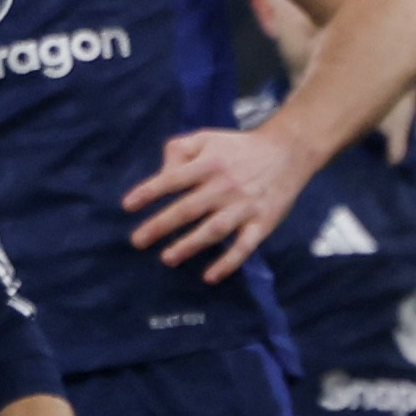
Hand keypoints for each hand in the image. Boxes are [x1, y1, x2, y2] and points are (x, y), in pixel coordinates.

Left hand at [122, 120, 312, 281]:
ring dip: (190, 245)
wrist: (287, 152)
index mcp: (209, 164)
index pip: (174, 179)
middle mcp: (225, 186)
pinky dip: (228, 263)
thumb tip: (160, 174)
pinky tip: (210, 277)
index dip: (150, 191)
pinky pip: (245, 246)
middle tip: (137, 241)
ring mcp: (244, 206)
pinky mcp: (262, 222)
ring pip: (214, 229)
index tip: (127, 206)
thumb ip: (178, 150)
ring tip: (167, 258)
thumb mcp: (206, 138)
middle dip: (161, 225)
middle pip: (189, 208)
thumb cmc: (236, 148)